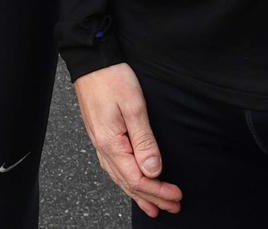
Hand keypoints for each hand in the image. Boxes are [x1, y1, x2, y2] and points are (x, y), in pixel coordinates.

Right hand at [73, 64, 181, 217]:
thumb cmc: (111, 77)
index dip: (158, 191)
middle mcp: (102, 147)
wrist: (91, 59)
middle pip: (128, 183)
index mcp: (110, 143)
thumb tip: (153, 170)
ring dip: (139, 194)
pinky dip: (126, 181)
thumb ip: (144, 140)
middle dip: (152, 198)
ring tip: (153, 207)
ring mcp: (99, 142)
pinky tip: (131, 184)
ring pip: (120, 178)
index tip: (176, 196)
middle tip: (172, 207)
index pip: (137, 178)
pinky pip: (114, 167)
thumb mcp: (134, 107)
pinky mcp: (100, 135)